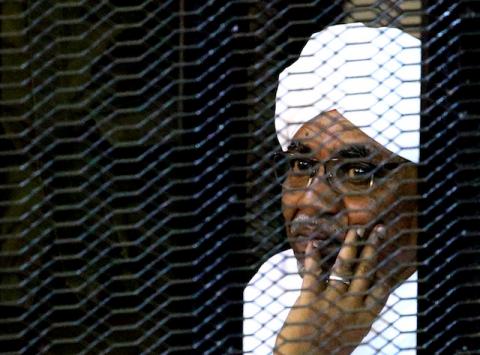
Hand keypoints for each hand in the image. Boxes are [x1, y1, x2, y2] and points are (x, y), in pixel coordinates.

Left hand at [274, 225, 387, 354]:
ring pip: (344, 266)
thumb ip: (352, 323)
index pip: (381, 293)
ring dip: (350, 245)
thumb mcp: (347, 341)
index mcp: (363, 320)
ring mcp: (332, 300)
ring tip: (354, 229)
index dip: (385, 274)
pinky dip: (312, 257)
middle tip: (378, 229)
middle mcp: (351, 306)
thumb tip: (355, 312)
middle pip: (366, 271)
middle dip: (373, 248)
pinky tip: (313, 243)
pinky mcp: (310, 297)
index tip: (389, 259)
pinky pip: (313, 272)